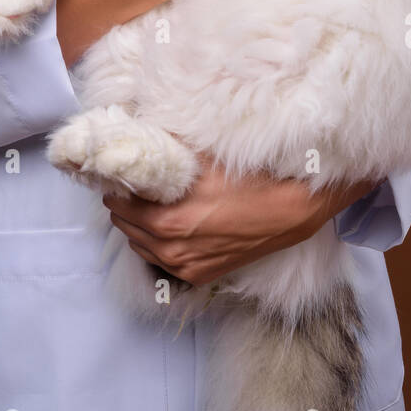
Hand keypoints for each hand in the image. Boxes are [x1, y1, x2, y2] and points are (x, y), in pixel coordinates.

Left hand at [102, 154, 381, 285]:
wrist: (293, 208)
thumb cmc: (251, 176)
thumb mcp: (203, 156)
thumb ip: (167, 151)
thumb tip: (139, 134)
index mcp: (167, 219)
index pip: (119, 201)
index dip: (117, 182)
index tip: (121, 169)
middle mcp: (171, 249)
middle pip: (124, 224)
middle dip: (125, 202)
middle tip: (134, 182)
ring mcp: (185, 265)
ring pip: (139, 245)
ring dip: (137, 224)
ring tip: (149, 202)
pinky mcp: (199, 275)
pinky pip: (161, 260)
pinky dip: (156, 243)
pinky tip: (168, 225)